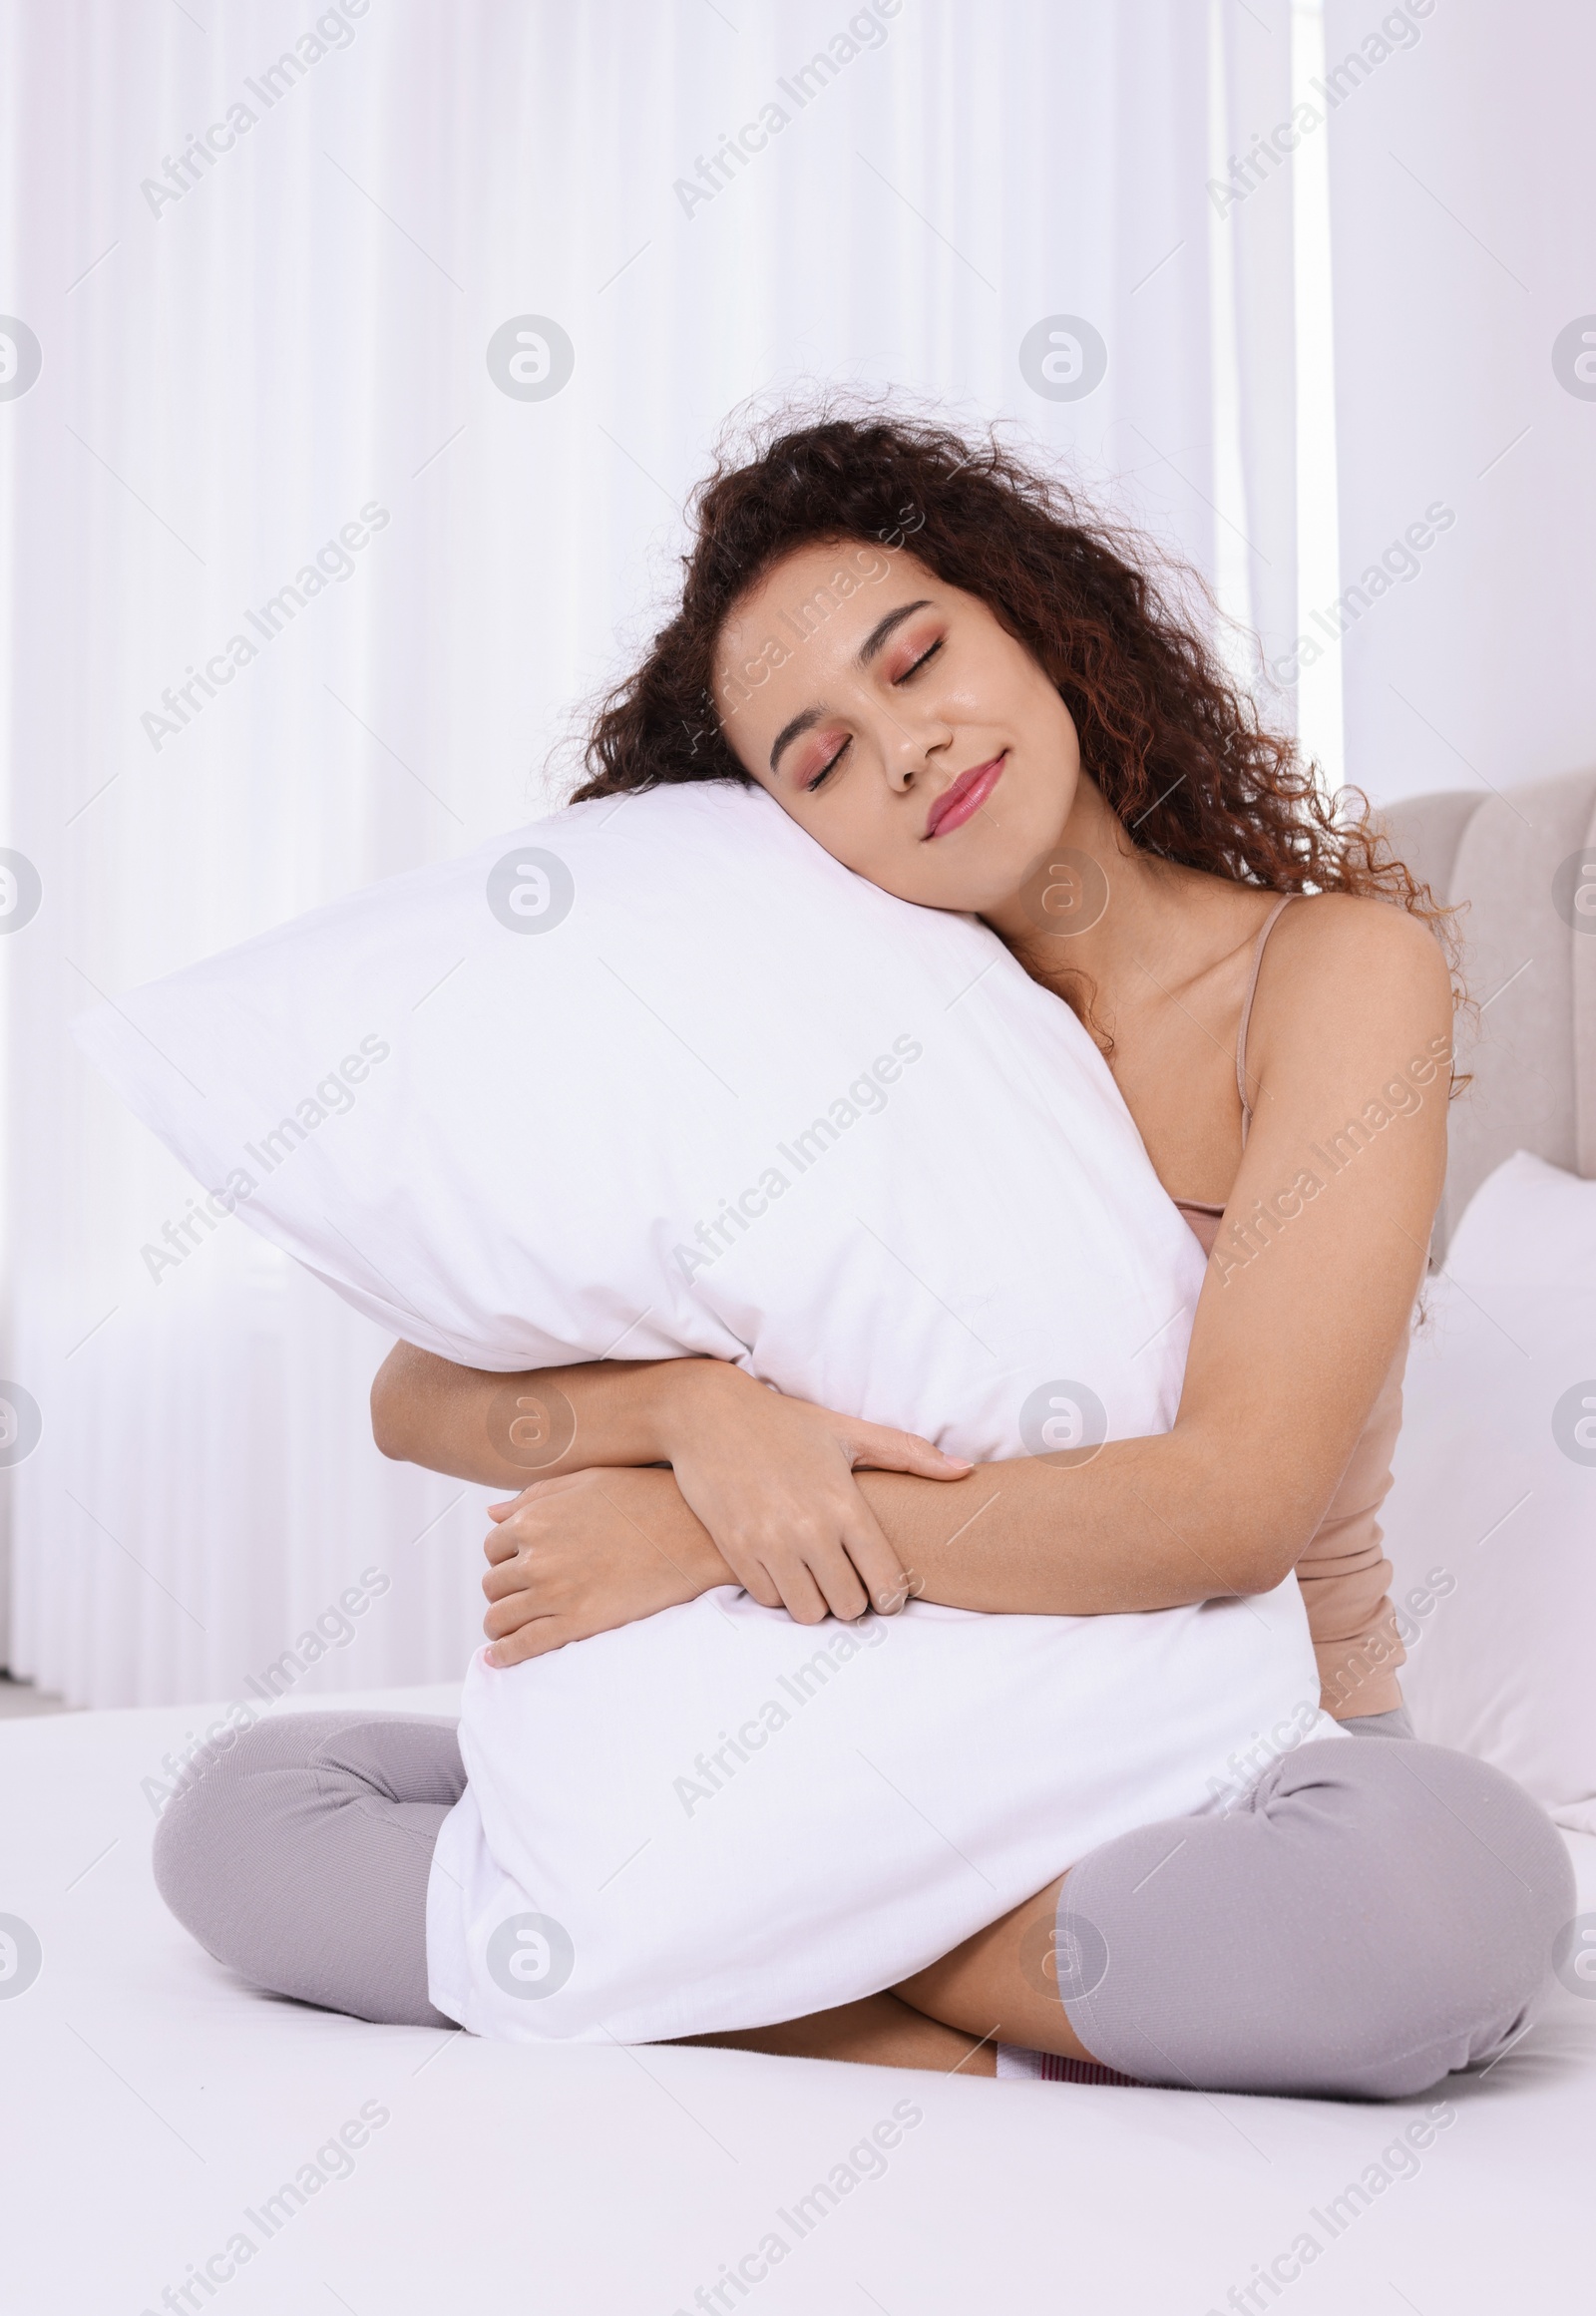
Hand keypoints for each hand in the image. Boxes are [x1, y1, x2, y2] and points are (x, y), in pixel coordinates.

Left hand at [482, 1466, 728, 1666]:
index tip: (518, 1566)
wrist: (695, 1534)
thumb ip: (535, 1496)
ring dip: (499, 1625)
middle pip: (493, 1585)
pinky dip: (504, 1655)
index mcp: (535, 1518)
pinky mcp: (578, 1623)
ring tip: (508, 1629)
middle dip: (503, 1591)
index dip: (504, 1558)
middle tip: (520, 1596)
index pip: (493, 1547)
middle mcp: (537, 1557)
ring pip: (500, 1618)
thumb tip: (492, 1513)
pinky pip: (524, 1646)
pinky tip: (498, 1658)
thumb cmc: (647, 1499)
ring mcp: (555, 1593)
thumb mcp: (588, 1481)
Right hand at [655, 1363, 969, 1622]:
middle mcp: (810, 1530)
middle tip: (849, 1582)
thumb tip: (965, 1472)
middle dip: (854, 1601)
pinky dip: (780, 1592)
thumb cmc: (786, 1423)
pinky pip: (769, 1600)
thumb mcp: (849, 1432)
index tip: (885, 1590)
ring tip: (817, 1578)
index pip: (887, 1583)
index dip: (892, 1596)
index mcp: (845, 1505)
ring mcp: (769, 1543)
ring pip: (808, 1612)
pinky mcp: (736, 1550)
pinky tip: (784, 1567)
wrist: (709, 1415)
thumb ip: (910, 1455)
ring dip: (816, 1602)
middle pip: (849, 1607)